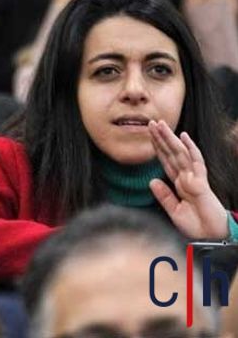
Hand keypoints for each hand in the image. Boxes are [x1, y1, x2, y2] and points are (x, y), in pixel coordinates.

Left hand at [148, 120, 229, 239]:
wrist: (211, 237)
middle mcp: (186, 177)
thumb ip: (164, 195)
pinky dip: (190, 148)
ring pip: (180, 153)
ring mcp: (194, 178)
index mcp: (179, 184)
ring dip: (170, 138)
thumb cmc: (197, 226)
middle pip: (171, 153)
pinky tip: (184, 136)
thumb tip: (151, 180)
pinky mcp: (202, 182)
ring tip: (160, 124)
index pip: (166, 161)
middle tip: (151, 122)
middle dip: (161, 138)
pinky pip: (196, 162)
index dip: (157, 148)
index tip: (149, 135)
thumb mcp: (174, 211)